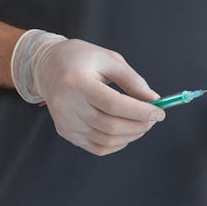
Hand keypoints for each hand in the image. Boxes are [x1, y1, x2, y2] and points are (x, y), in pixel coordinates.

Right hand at [31, 38, 165, 155]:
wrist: (47, 66)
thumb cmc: (81, 58)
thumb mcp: (109, 59)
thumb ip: (132, 80)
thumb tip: (154, 100)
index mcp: (77, 82)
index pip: (113, 104)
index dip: (139, 111)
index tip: (159, 112)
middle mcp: (67, 105)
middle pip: (110, 126)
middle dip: (139, 125)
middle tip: (154, 118)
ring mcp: (65, 122)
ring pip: (105, 140)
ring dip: (131, 135)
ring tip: (142, 123)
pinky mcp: (65, 132)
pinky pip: (96, 147)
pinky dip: (117, 143)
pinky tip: (126, 132)